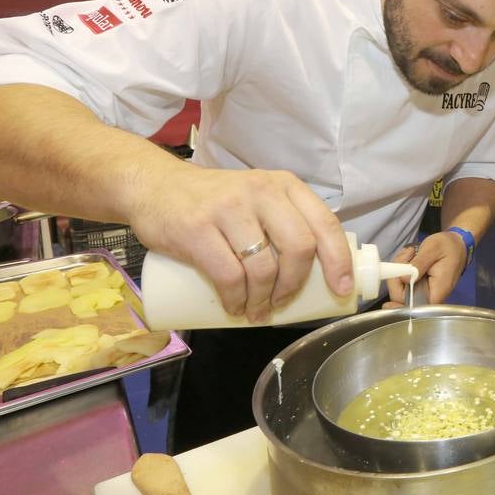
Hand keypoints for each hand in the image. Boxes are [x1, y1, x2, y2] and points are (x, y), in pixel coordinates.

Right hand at [125, 163, 352, 322]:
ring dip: (263, 299)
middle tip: (282, 302)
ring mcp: (229, 208)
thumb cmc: (214, 201)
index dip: (338, 261)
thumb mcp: (257, 198)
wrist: (154, 185)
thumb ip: (284, 221)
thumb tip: (317, 271)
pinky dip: (236, 300)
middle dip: (295, 285)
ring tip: (256, 309)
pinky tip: (235, 307)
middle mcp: (262, 192)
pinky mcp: (198, 229)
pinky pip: (229, 276)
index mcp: (284, 186)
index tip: (341, 289)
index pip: (325, 224)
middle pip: (299, 248)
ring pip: (263, 267)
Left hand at [384, 231, 467, 307]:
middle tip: (406, 256)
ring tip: (411, 252)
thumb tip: (404, 279)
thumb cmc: (449, 246)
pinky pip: (403, 282)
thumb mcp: (433, 249)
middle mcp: (430, 295)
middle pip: (403, 298)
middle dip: (397, 277)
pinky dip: (402, 268)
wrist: (456, 243)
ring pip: (401, 288)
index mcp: (437, 291)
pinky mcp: (418, 284)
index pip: (417, 308)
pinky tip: (410, 256)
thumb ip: (419, 264)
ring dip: (399, 268)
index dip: (400, 308)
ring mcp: (423, 290)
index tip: (388, 304)